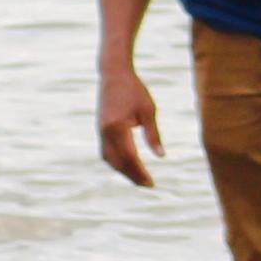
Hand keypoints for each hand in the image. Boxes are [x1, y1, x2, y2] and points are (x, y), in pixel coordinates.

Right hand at [98, 63, 161, 187]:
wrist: (113, 74)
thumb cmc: (135, 90)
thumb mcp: (149, 111)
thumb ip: (153, 135)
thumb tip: (161, 156)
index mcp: (117, 127)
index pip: (129, 157)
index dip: (139, 172)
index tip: (151, 182)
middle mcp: (105, 131)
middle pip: (117, 161)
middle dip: (131, 175)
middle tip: (148, 185)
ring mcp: (100, 130)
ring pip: (108, 158)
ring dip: (122, 170)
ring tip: (139, 179)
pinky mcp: (100, 129)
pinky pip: (106, 151)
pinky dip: (116, 161)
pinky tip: (128, 166)